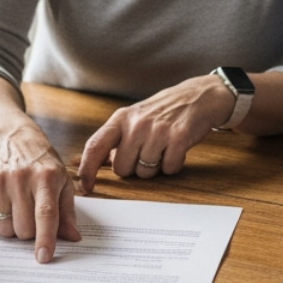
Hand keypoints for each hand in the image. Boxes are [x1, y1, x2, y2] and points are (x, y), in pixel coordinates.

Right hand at [0, 123, 79, 263]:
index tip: (44, 258)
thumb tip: (74, 239)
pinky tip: (3, 203)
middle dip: (29, 232)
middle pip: (23, 228)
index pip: (45, 214)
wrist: (14, 140)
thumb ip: (67, 213)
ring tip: (17, 208)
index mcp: (46, 177)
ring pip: (4, 229)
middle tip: (32, 215)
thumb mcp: (62, 182)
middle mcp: (21, 178)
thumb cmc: (43, 165)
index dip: (45, 238)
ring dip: (12, 227)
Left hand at [77, 75, 233, 190]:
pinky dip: (173, 165)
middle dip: (134, 168)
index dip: (87, 168)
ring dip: (155, 167)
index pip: (95, 145)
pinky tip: (176, 149)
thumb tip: (98, 164)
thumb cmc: (162, 111)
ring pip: (145, 173)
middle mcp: (136, 124)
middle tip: (147, 152)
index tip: (85, 186)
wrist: (197, 97)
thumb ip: (116, 140)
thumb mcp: (134, 118)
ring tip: (163, 148)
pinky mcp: (178, 138)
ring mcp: (157, 131)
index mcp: (121, 118)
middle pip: (122, 169)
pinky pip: (168, 169)